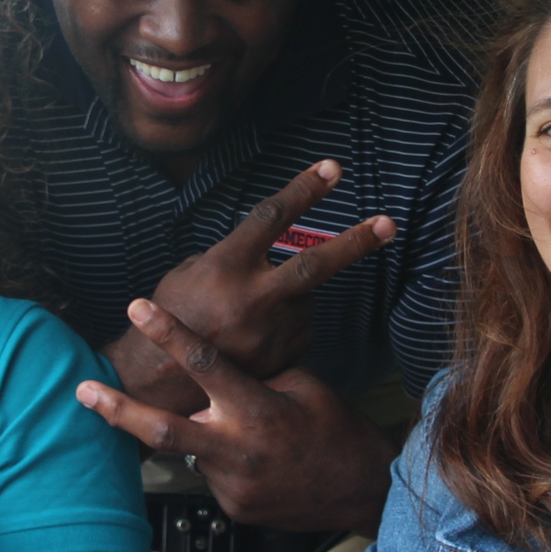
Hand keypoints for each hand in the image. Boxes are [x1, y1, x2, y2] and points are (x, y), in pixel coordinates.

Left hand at [80, 299, 392, 533]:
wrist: (361, 491)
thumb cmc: (334, 429)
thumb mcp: (301, 386)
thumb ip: (255, 375)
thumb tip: (222, 355)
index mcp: (256, 409)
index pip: (204, 363)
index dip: (168, 333)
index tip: (138, 308)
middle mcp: (237, 448)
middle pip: (161, 429)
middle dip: (116, 410)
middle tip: (82, 390)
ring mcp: (231, 484)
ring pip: (194, 449)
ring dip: (204, 436)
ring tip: (247, 438)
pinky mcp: (231, 508)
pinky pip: (212, 474)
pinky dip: (223, 461)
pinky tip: (257, 464)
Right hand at [107, 160, 394, 407]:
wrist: (162, 382)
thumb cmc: (169, 316)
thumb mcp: (188, 273)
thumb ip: (230, 256)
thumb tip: (263, 248)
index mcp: (225, 268)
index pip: (272, 218)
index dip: (304, 190)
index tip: (333, 169)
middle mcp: (252, 299)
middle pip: (315, 264)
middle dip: (356, 242)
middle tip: (389, 224)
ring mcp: (270, 331)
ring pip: (302, 298)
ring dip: (286, 296)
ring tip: (247, 313)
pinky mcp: (281, 356)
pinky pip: (297, 326)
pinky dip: (283, 323)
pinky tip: (253, 335)